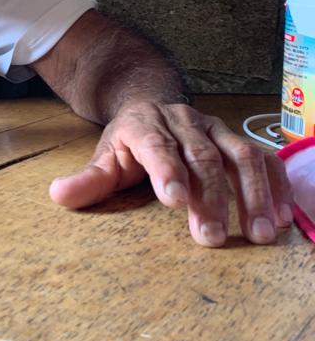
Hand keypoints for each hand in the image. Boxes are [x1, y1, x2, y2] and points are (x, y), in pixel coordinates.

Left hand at [48, 101, 293, 246]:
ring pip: (240, 156)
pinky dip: (277, 186)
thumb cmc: (129, 142)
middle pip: (201, 158)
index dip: (167, 171)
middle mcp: (184, 123)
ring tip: (261, 235)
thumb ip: (86, 180)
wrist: (152, 101)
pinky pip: (264, 159)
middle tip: (212, 239)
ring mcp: (215, 129)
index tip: (174, 201)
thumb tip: (57, 195)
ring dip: (254, 196)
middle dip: (210, 199)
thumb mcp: (104, 158)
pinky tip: (284, 218)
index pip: (157, 147)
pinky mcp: (237, 139)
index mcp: (146, 125)